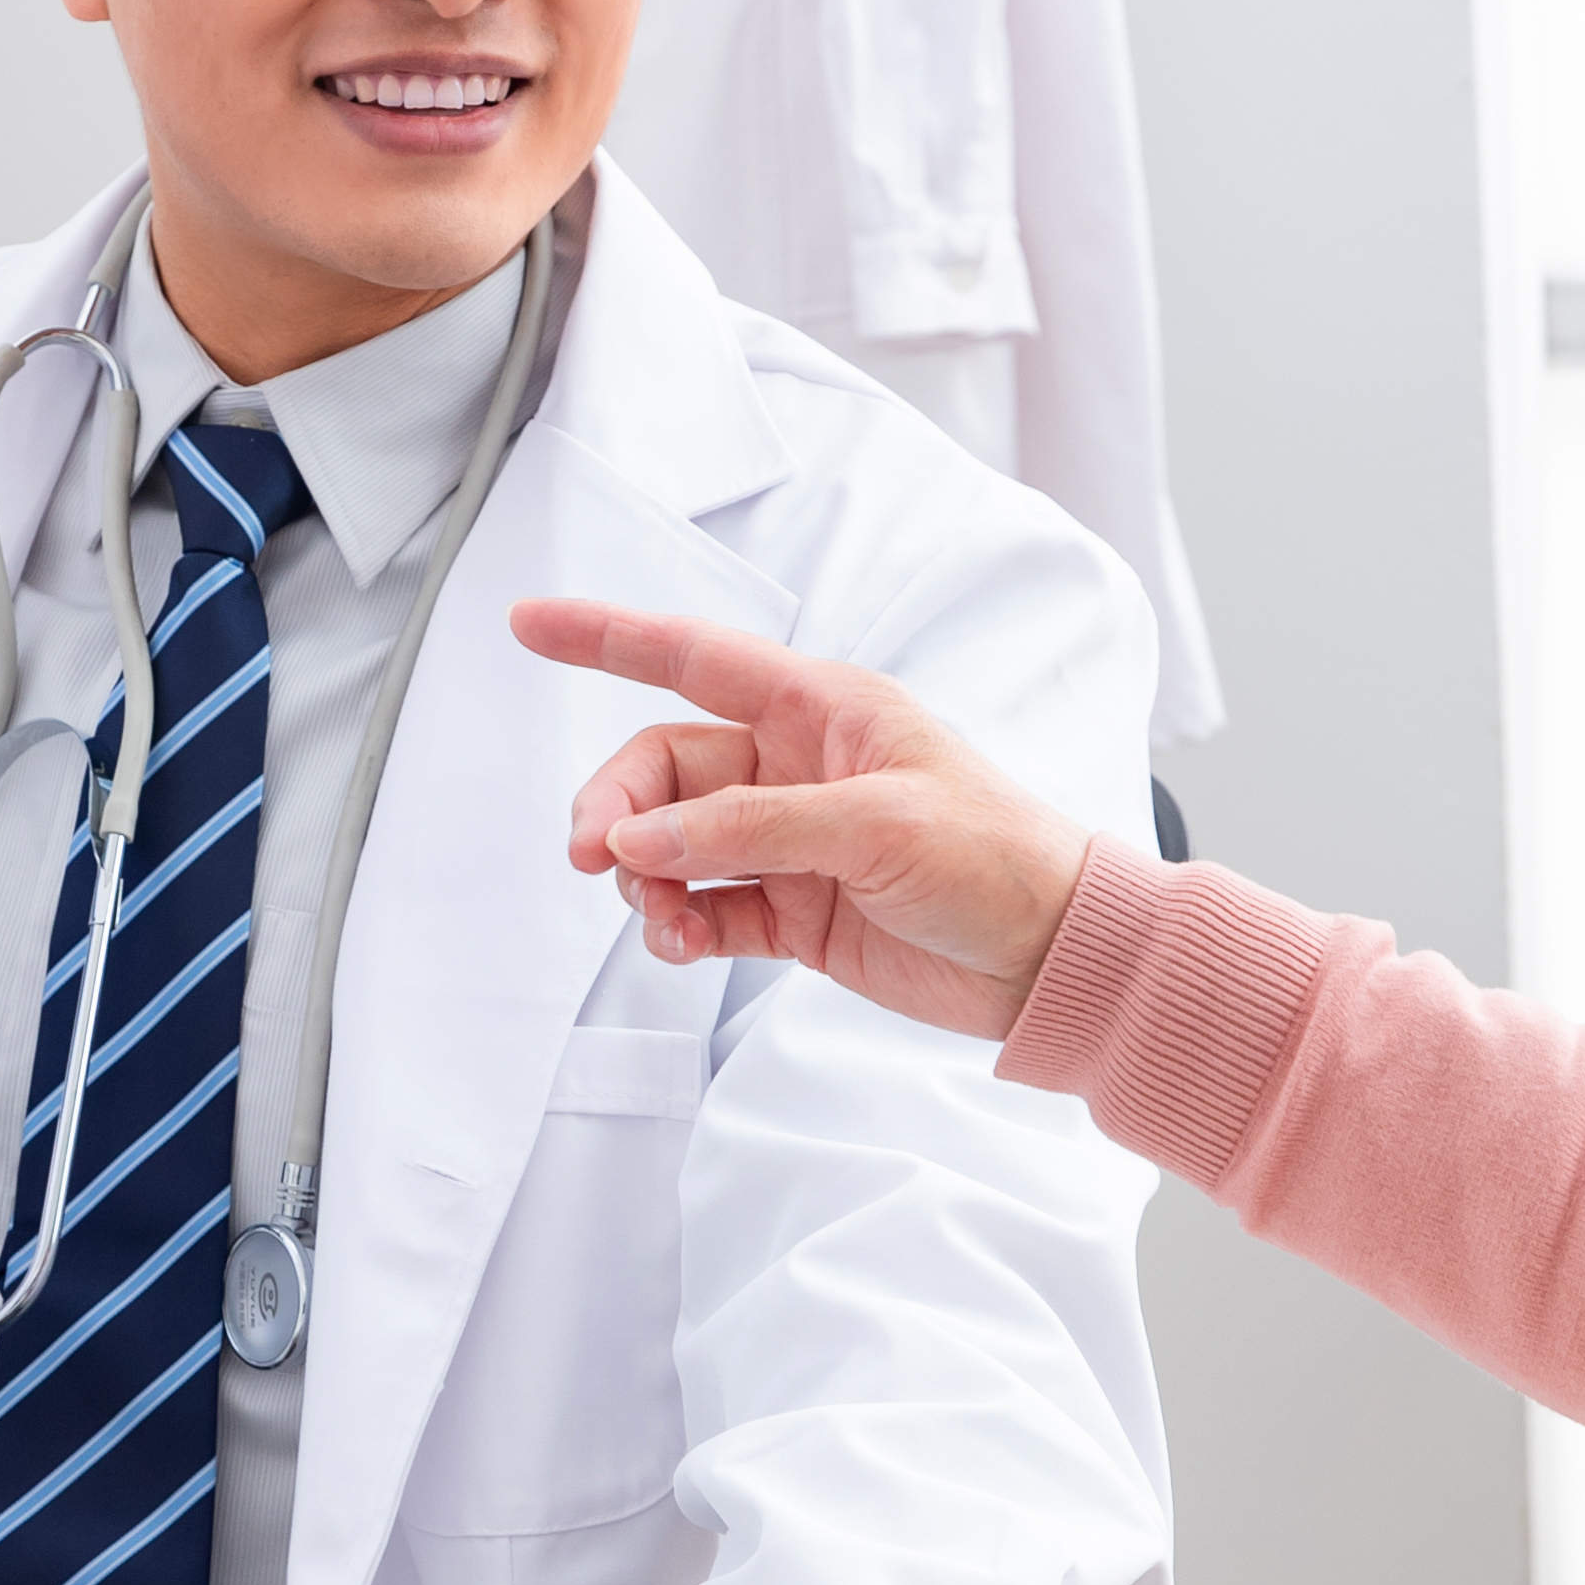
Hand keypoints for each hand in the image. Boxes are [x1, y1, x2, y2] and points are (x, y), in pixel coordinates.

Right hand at [507, 600, 1102, 1042]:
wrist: (1055, 960)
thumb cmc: (998, 860)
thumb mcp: (876, 825)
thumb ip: (749, 828)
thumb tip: (642, 840)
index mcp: (823, 711)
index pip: (691, 658)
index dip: (606, 638)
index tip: (529, 624)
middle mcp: (796, 767)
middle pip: (664, 770)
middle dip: (619, 810)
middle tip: (597, 858)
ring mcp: (790, 842)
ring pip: (673, 845)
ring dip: (647, 881)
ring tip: (659, 923)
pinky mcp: (794, 911)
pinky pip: (705, 909)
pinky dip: (678, 928)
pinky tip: (680, 946)